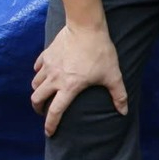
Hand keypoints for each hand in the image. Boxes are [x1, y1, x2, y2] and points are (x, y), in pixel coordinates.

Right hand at [30, 22, 125, 136]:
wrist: (86, 26)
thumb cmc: (100, 51)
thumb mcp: (113, 75)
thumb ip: (119, 95)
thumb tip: (124, 112)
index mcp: (69, 87)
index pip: (55, 112)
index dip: (50, 125)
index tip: (49, 132)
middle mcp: (55, 78)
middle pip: (37, 98)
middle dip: (38, 108)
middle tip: (43, 111)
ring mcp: (49, 65)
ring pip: (35, 83)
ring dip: (37, 91)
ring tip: (44, 94)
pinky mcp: (47, 54)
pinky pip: (37, 67)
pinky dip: (38, 73)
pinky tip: (44, 73)